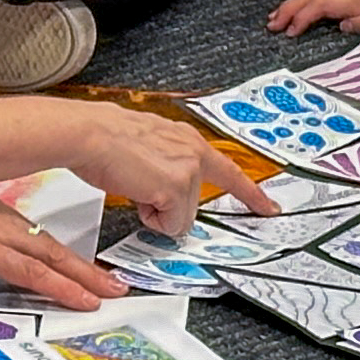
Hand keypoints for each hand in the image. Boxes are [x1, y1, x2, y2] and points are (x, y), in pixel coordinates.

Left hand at [0, 186, 112, 331]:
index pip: (26, 270)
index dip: (59, 288)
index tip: (87, 302)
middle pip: (49, 253)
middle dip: (85, 274)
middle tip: (115, 290)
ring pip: (46, 240)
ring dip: (76, 261)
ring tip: (102, 277)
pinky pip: (35, 231)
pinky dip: (57, 245)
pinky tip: (64, 254)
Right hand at [78, 105, 266, 239]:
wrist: (90, 134)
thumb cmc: (105, 139)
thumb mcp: (147, 148)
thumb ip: (165, 166)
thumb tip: (160, 189)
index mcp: (187, 140)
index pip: (229, 171)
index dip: (250, 193)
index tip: (269, 207)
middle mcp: (193, 152)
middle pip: (194, 204)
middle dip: (168, 206)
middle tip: (141, 188)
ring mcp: (188, 171)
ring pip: (181, 218)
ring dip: (156, 211)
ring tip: (134, 186)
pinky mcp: (177, 188)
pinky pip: (169, 224)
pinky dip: (151, 218)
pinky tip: (136, 194)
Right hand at [267, 0, 359, 39]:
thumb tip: (343, 25)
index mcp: (356, 2)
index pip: (321, 6)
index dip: (303, 17)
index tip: (290, 32)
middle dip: (288, 9)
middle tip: (271, 25)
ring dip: (292, 4)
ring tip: (275, 18)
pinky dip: (303, 0)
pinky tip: (296, 9)